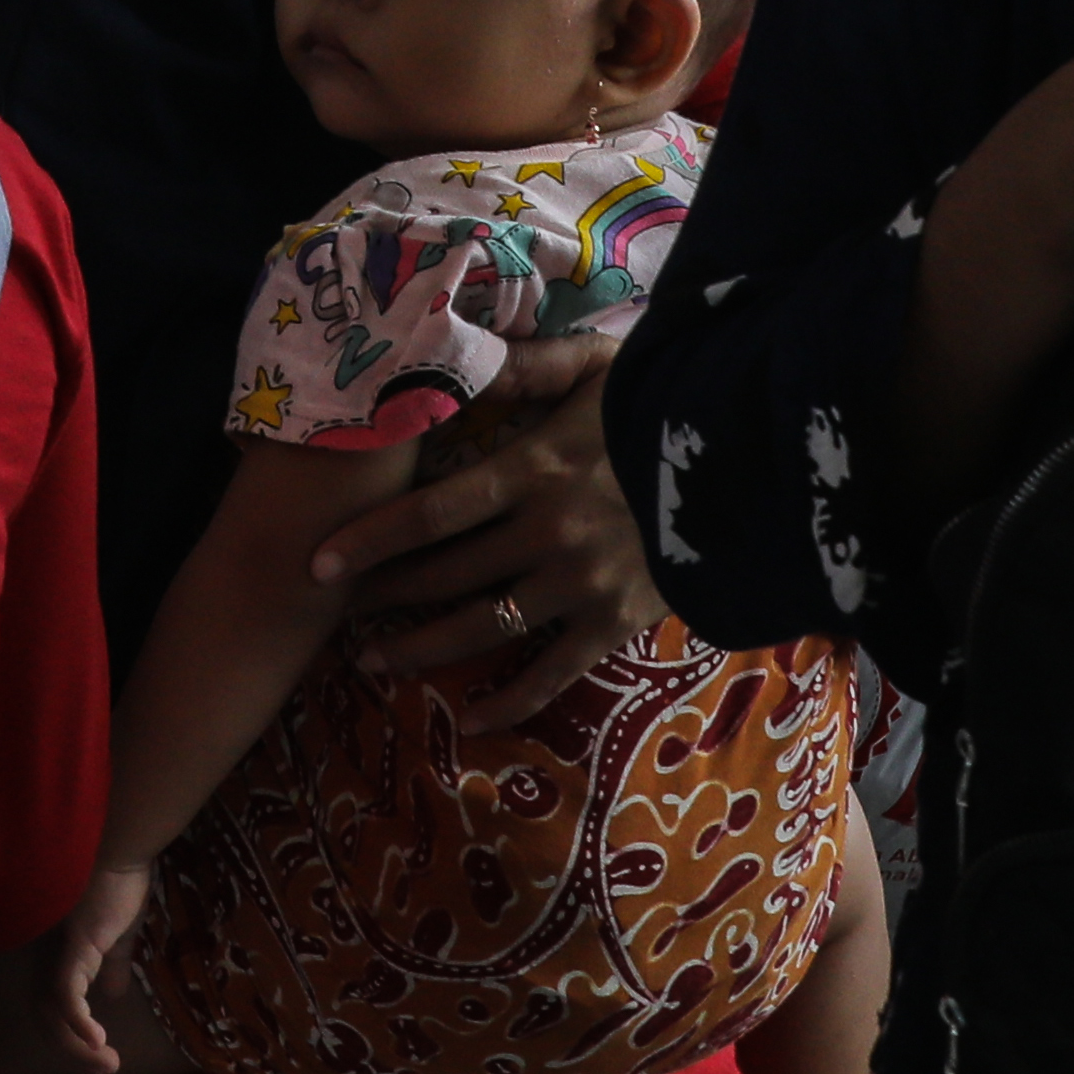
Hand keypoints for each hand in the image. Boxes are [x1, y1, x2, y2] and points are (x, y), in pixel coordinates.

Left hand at [39, 859, 158, 1073]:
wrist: (122, 849)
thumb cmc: (118, 884)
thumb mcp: (118, 935)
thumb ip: (112, 965)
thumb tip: (113, 996)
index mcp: (54, 956)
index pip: (49, 1007)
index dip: (68, 1035)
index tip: (102, 1053)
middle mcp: (45, 957)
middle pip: (44, 1017)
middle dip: (73, 1050)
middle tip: (108, 1066)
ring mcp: (55, 952)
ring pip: (51, 1013)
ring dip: (78, 1045)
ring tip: (108, 1061)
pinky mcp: (72, 946)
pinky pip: (65, 994)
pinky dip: (77, 1022)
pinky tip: (98, 1039)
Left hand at [321, 336, 656, 723]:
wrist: (755, 462)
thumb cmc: (666, 401)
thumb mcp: (597, 363)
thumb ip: (525, 365)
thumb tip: (459, 355)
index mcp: (534, 469)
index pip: (431, 513)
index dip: (370, 542)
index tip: (318, 564)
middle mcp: (547, 534)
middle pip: (445, 576)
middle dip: (383, 597)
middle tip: (334, 614)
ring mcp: (582, 584)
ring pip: (486, 629)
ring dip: (424, 649)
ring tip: (375, 661)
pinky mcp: (618, 622)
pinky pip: (555, 672)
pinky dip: (511, 701)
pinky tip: (471, 717)